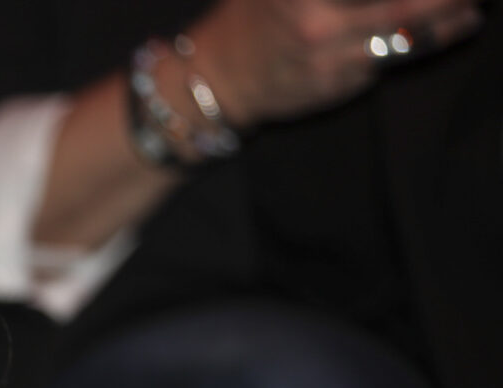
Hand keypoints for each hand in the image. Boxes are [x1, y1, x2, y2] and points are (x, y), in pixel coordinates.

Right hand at [186, 0, 483, 126]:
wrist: (212, 84)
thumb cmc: (244, 22)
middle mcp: (318, 25)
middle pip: (402, 9)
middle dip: (445, 2)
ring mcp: (329, 60)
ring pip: (402, 40)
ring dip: (442, 27)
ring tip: (467, 15)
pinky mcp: (335, 88)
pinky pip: (381, 64)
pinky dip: (409, 48)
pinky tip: (427, 37)